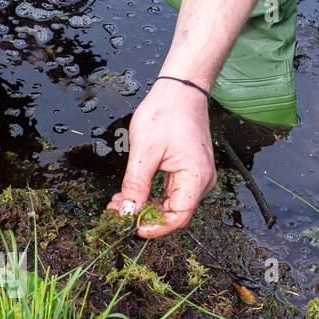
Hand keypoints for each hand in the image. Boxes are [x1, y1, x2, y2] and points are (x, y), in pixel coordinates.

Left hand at [107, 79, 217, 237]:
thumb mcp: (144, 151)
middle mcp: (202, 181)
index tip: (130, 227)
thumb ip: (135, 185)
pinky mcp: (189, 172)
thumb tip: (126, 212)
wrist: (181, 90)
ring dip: (145, 208)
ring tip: (119, 203)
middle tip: (116, 212)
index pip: (178, 217)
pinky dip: (151, 197)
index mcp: (196, 177)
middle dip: (144, 217)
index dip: (155, 228)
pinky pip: (170, 193)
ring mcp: (197, 177)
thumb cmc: (165, 113)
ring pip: (170, 205)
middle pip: (174, 213)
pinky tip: (131, 195)